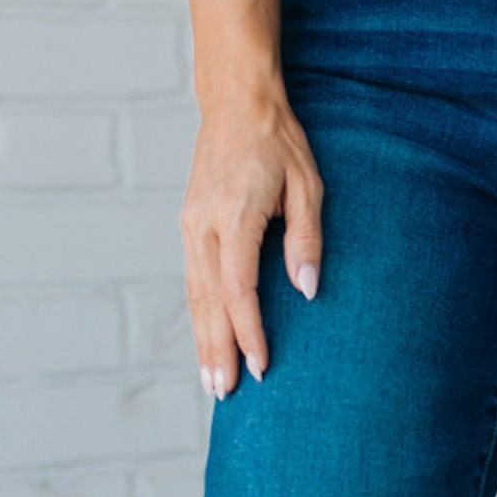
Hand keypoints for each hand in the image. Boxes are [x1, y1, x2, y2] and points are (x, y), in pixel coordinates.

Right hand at [180, 88, 322, 397]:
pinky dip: (199, 315)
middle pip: (210, 302)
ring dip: (203, 341)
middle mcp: (203, 225)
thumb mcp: (308, 185)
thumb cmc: (279, 142)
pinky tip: (206, 341)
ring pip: (195, 295)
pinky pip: (193, 280)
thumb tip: (307, 290)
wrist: (235, 102)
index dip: (249, 332)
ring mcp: (190, 225)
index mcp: (234, 216)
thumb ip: (307, 239)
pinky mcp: (188, 225)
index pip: (239, 288)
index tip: (261, 366)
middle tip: (225, 394)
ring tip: (212, 382)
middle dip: (218, 350)